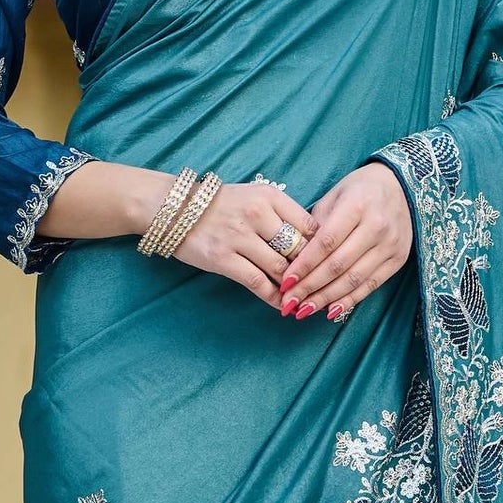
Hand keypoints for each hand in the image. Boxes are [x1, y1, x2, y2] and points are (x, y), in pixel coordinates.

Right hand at [173, 179, 318, 306]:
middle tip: (321, 288)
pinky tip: (282, 305)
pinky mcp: (223, 258)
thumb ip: (282, 216)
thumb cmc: (222, 205)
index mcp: (269, 196)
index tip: (327, 266)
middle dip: (311, 272)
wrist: (175, 207)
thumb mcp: (255, 198)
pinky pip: (257, 283)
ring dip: (294, 288)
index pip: (310, 226)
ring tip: (303, 299)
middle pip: (298, 249)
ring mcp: (239, 236)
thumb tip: (313, 247)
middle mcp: (257, 214)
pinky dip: (274, 298)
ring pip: (280, 269)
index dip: (322, 250)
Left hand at [278, 164, 412, 321]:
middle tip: (288, 302)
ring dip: (326, 299)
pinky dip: (349, 300)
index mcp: (357, 206)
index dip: (304, 265)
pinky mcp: (398, 260)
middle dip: (310, 287)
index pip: (326, 242)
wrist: (401, 187)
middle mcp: (377, 227)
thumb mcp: (334, 197)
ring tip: (303, 310)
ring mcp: (390, 245)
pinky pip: (370, 286)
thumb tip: (295, 260)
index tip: (285, 282)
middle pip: (338, 265)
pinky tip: (329, 311)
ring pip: (353, 280)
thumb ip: (316, 226)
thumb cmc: (359, 190)